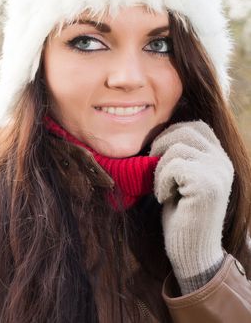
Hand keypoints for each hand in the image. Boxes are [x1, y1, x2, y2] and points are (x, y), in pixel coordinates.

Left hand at [149, 120, 233, 293]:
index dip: (170, 134)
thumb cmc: (181, 216)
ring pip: (177, 148)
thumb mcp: (181, 180)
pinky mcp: (207, 185)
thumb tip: (156, 135)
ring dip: (159, 168)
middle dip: (161, 145)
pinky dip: (161, 181)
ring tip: (162, 189)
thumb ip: (179, 156)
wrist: (191, 251)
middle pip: (186, 131)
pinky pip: (173, 165)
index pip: (195, 127)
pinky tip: (164, 198)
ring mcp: (218, 173)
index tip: (157, 156)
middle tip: (153, 169)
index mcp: (218, 159)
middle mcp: (223, 162)